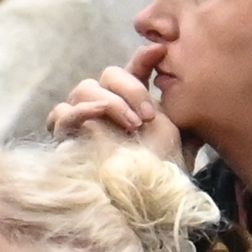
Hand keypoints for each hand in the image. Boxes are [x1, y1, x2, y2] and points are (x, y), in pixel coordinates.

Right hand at [47, 44, 188, 167]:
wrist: (148, 200)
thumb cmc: (165, 168)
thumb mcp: (182, 132)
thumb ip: (183, 103)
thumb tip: (189, 75)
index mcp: (133, 101)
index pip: (134, 69)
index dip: (145, 58)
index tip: (160, 51)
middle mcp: (106, 104)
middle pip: (108, 75)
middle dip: (130, 90)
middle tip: (149, 115)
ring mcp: (83, 119)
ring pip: (85, 89)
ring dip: (110, 102)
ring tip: (132, 124)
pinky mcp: (65, 138)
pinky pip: (62, 114)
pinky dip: (78, 111)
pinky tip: (96, 116)